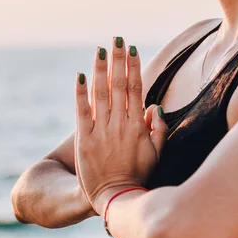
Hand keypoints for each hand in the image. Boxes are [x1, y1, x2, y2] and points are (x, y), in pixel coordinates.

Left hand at [74, 37, 168, 211]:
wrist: (114, 197)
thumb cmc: (137, 177)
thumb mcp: (156, 155)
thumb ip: (158, 130)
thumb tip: (154, 106)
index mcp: (137, 126)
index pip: (136, 89)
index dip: (133, 67)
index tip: (132, 49)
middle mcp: (119, 124)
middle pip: (118, 85)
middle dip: (117, 60)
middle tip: (116, 39)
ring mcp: (101, 130)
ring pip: (100, 93)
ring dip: (100, 70)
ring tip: (100, 49)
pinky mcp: (84, 139)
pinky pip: (81, 111)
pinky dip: (80, 92)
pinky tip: (79, 76)